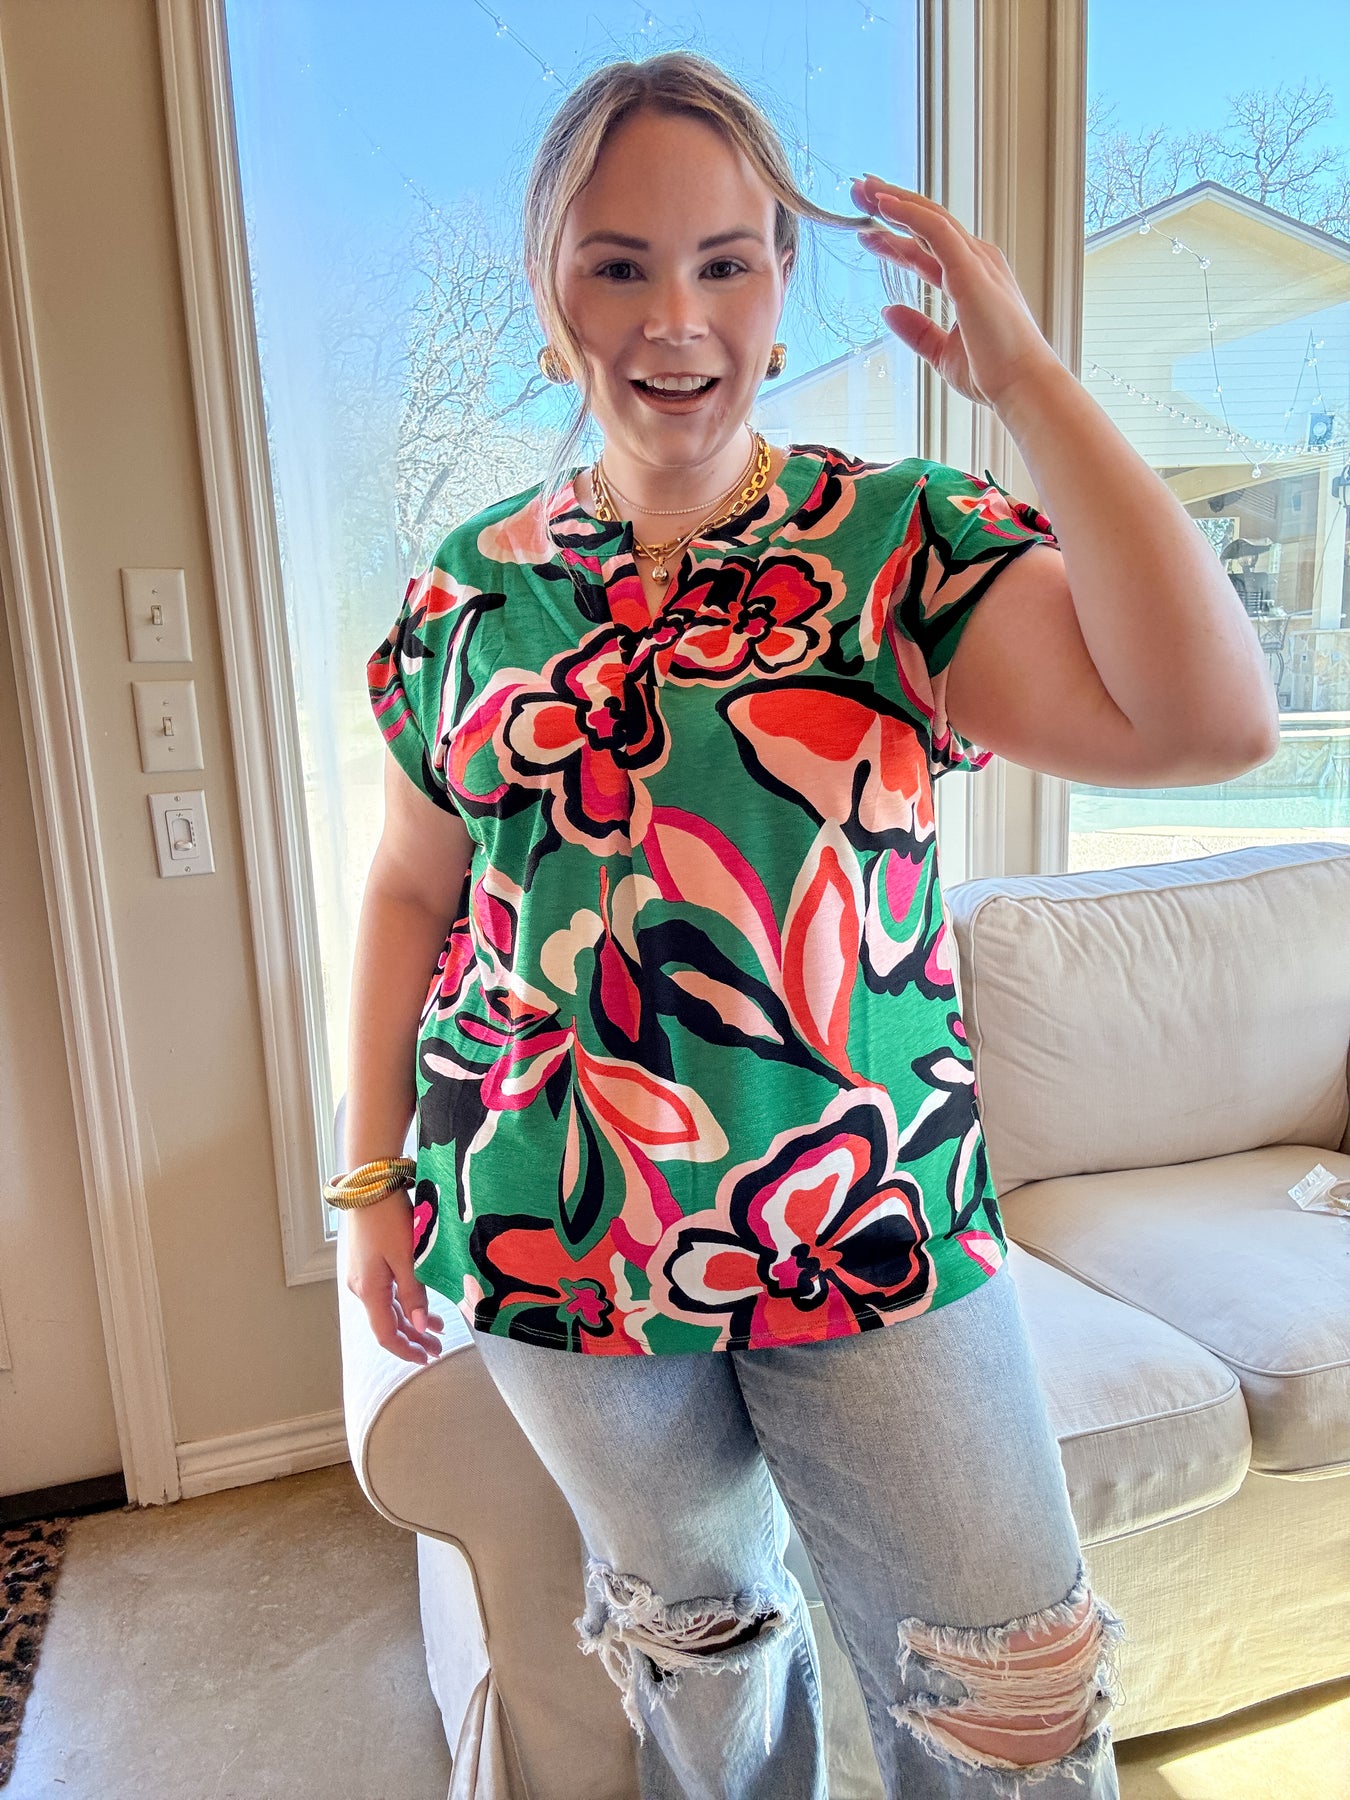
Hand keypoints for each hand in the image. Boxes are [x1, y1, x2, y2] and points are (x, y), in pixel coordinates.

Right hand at [342, 1189, 444, 1364]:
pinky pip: (385, 1292)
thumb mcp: (406, 1257)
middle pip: (388, 1323)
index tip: (427, 1359)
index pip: (386, 1334)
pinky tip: (420, 1302)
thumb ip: (413, 1293)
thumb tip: (420, 1326)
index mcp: (369, 1290)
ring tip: (438, 1329)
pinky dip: (403, 1302)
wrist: (369, 1183)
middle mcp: (361, 1287)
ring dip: (411, 1320)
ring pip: (388, 1308)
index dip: (406, 1350)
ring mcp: (362, 1274)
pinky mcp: (367, 1262)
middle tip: (438, 1349)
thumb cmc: (389, 1218)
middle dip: (414, 1338)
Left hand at [851, 173, 1063, 412]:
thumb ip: (917, 330)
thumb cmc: (993, 372)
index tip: (868, 231)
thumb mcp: (942, 352)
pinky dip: (908, 213)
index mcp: (970, 281)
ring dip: (894, 199)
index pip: (926, 248)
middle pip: (926, 223)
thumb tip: (889, 311)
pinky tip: (883, 204)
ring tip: (862, 187)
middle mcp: (975, 263)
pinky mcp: (970, 267)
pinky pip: (935, 229)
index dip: (896, 237)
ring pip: (929, 217)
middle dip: (891, 205)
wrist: (1020, 384)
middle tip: (858, 193)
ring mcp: (975, 261)